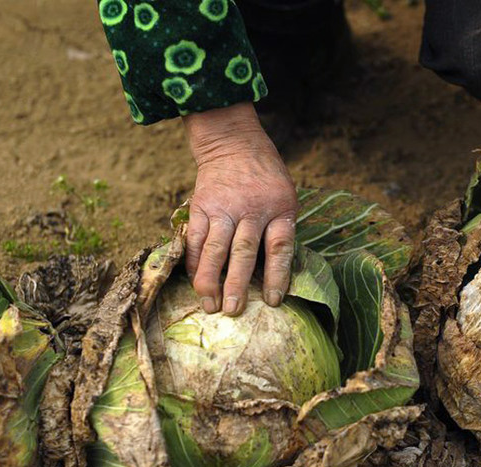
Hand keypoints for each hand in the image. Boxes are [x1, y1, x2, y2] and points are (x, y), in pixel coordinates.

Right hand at [182, 103, 297, 315]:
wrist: (234, 142)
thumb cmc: (266, 178)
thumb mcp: (286, 197)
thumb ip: (280, 229)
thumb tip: (270, 275)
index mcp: (279, 209)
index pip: (279, 247)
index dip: (278, 276)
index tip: (274, 301)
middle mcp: (251, 210)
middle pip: (244, 252)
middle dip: (237, 284)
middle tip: (233, 310)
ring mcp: (223, 208)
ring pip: (215, 249)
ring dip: (211, 279)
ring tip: (209, 304)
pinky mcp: (201, 206)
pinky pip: (196, 239)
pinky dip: (195, 262)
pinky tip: (195, 281)